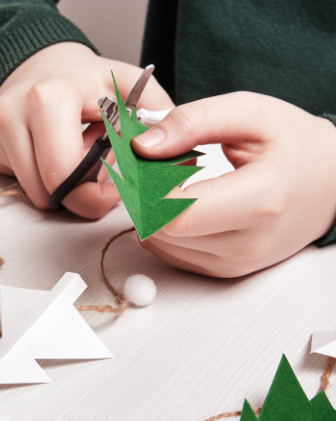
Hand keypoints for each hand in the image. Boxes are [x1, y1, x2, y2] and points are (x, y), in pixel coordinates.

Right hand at [0, 42, 173, 217]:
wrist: (42, 65)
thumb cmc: (89, 82)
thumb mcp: (132, 88)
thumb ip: (158, 120)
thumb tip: (176, 159)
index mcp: (51, 97)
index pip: (67, 174)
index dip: (97, 194)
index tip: (117, 190)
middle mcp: (14, 113)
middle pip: (48, 192)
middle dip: (80, 197)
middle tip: (99, 182)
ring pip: (35, 196)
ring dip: (62, 190)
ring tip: (77, 161)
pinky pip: (21, 187)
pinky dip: (43, 183)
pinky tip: (53, 158)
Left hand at [131, 92, 335, 276]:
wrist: (330, 185)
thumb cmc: (295, 146)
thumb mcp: (250, 113)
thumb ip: (193, 122)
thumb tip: (142, 146)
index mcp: (261, 202)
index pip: (175, 214)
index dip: (145, 189)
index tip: (139, 162)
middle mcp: (247, 244)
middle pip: (162, 231)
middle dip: (144, 196)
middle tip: (154, 165)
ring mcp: (235, 264)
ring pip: (160, 244)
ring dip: (152, 212)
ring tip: (175, 182)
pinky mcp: (223, 271)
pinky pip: (170, 253)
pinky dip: (163, 227)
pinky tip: (182, 203)